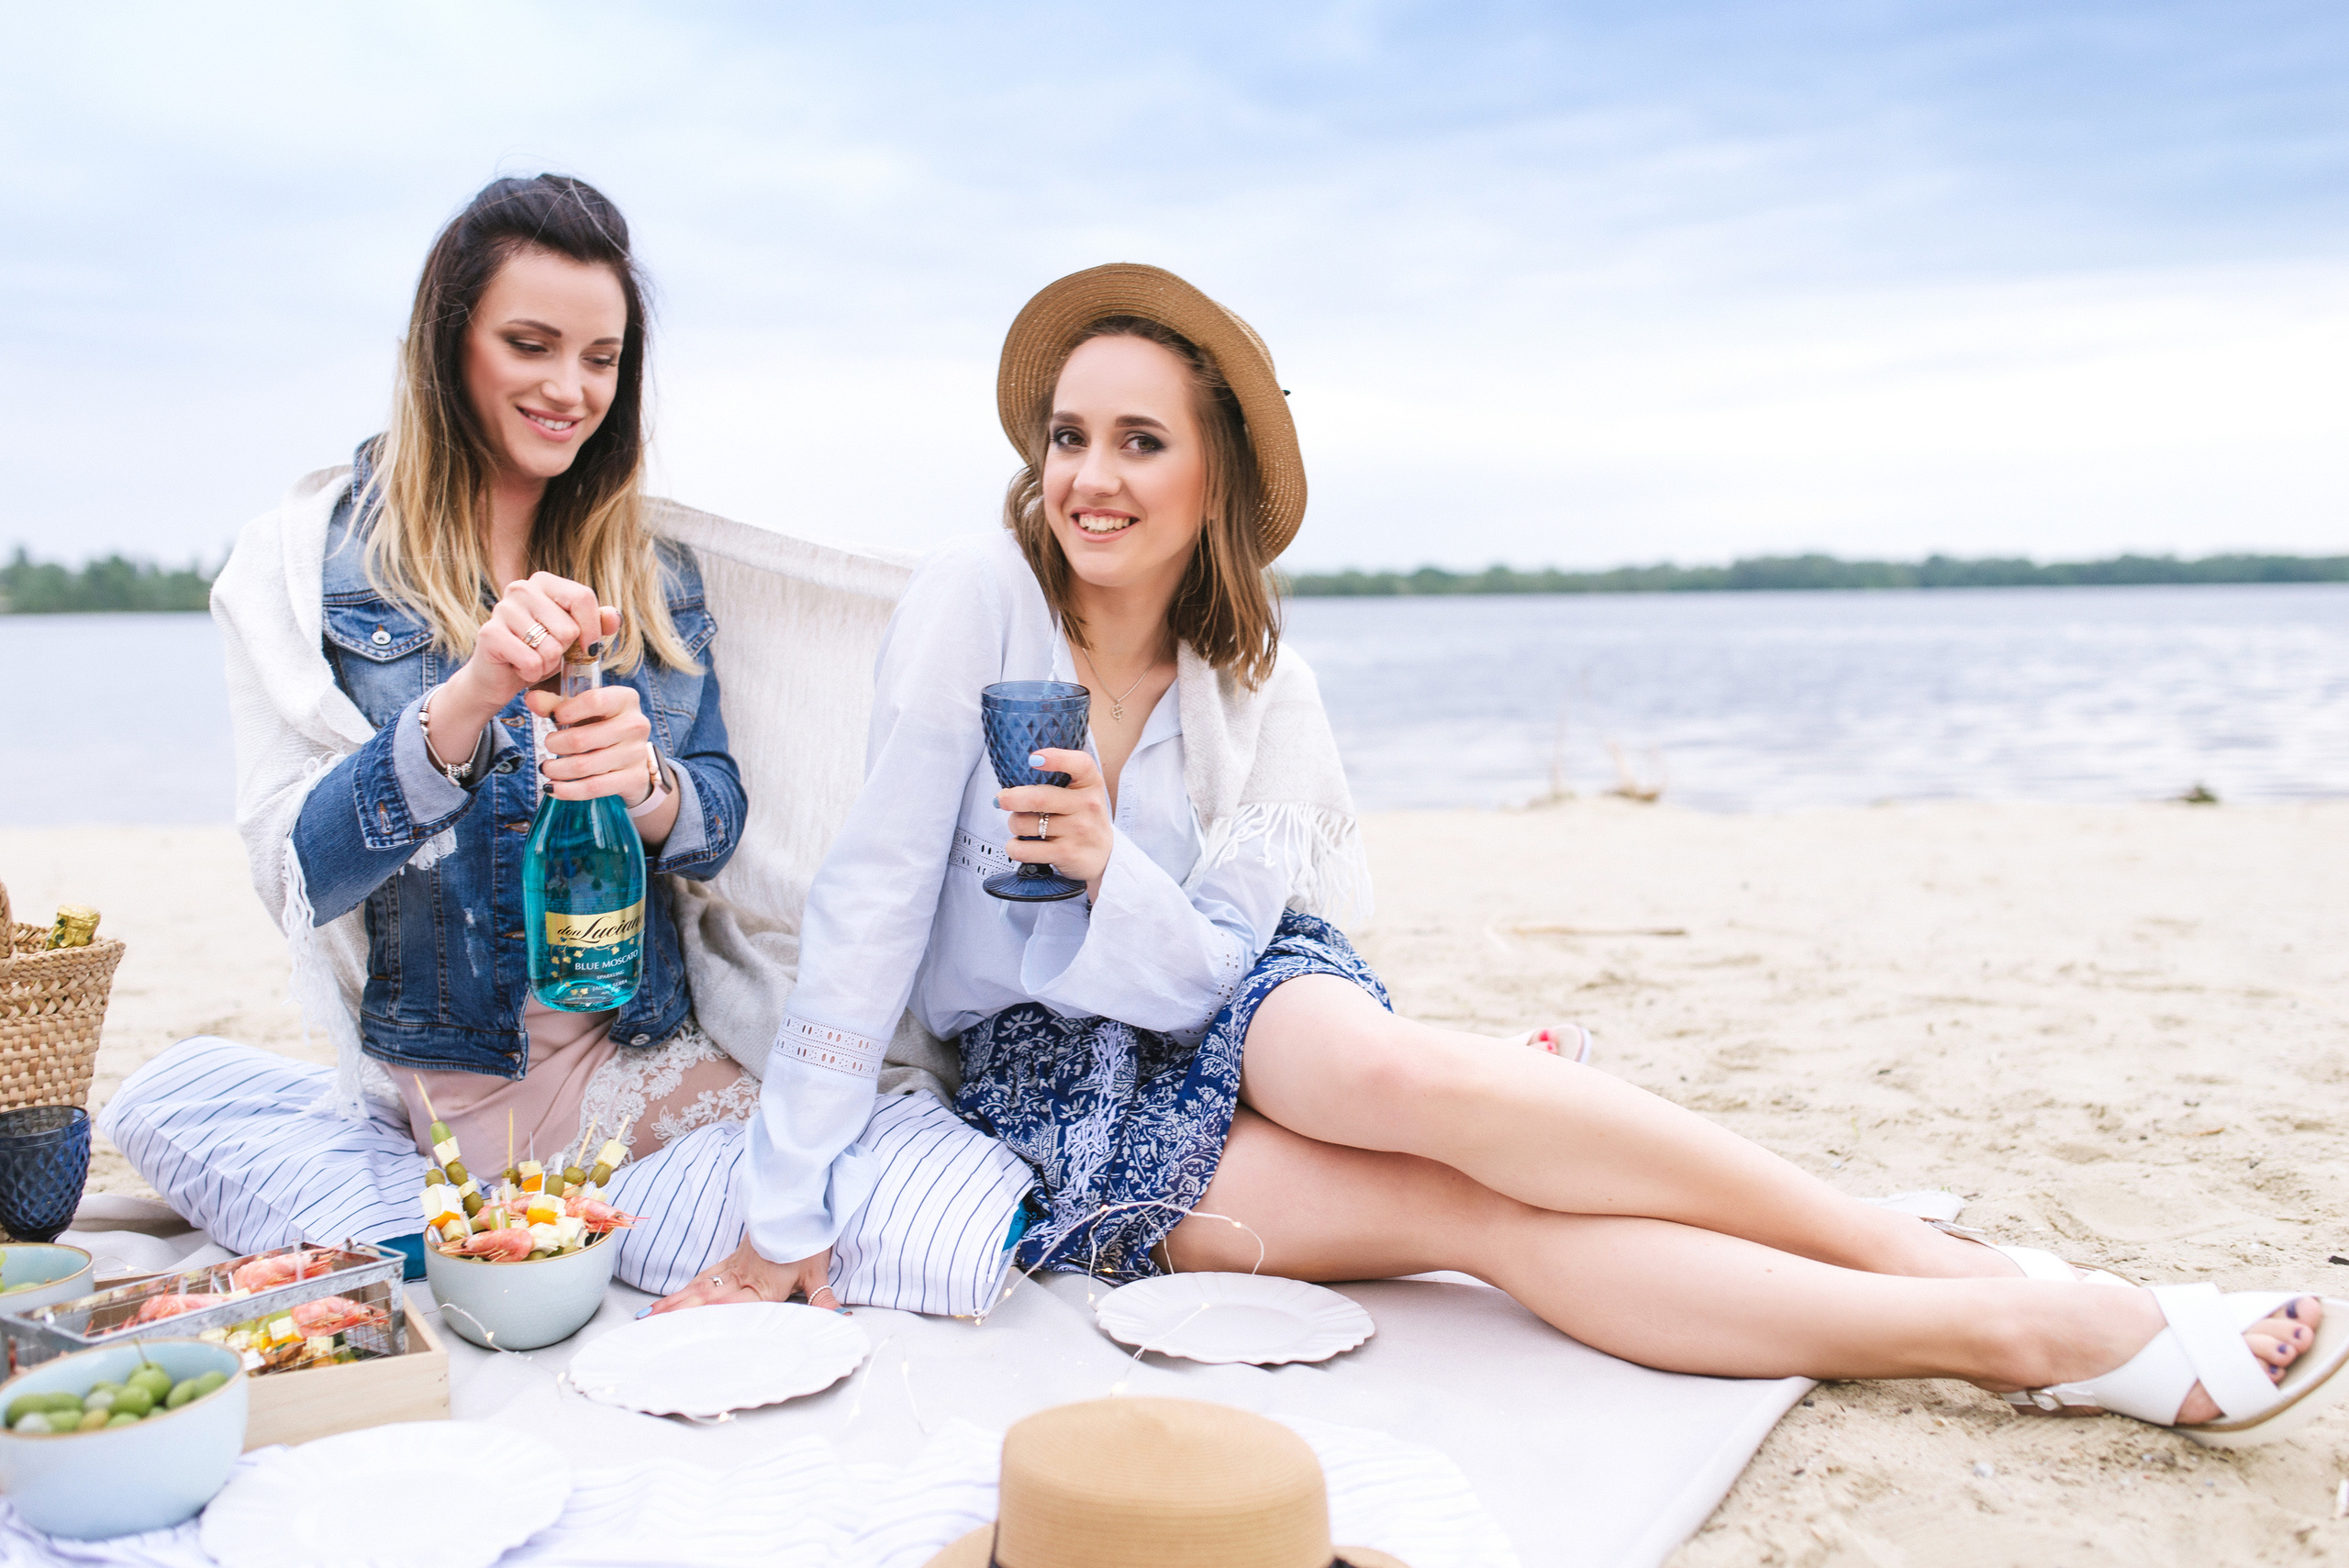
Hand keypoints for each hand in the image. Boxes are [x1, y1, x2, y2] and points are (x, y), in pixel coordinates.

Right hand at [424, 574, 618, 768]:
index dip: (592, 629)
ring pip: (550, 648)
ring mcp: (502, 609)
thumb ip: (596, 624)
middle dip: (564, 652)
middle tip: (546, 653)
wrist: (501, 677)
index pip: (583, 597)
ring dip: (547, 665)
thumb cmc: (541, 651)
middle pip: (569, 628)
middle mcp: (521, 588)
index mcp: (544, 582)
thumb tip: (614, 617)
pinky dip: (531, 673)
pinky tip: (519, 667)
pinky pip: (531, 662)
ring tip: (533, 659)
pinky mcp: (490, 634)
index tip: (588, 648)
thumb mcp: (574, 637)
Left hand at [525, 680, 655, 802]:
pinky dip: (567, 790)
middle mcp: (635, 725)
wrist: (632, 758)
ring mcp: (636, 754)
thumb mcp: (583, 711)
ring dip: (557, 769)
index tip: (554, 717)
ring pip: (584, 766)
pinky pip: (593, 787)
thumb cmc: (602, 727)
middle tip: (548, 745)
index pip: (594, 701)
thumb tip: (531, 699)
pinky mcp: (633, 779)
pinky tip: (553, 787)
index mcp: (625, 700)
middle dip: (555, 744)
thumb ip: (555, 704)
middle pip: (582, 739)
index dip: (567, 710)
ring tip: (546, 767)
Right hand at [642, 1238, 841, 1317]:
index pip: (729, 1310)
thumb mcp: (817, 1268)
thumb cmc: (807, 1235)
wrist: (798, 1201)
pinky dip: (689, 1286)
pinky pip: (707, 1273)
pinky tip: (678, 1295)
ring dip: (675, 1302)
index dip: (705, 1322)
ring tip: (651, 1315)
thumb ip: (822, 1297)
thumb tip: (836, 1318)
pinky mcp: (735, 1257)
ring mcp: (736, 1267)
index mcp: (761, 1287)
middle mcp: (743, 1278)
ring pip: (700, 1287)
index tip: (681, 1334)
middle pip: (705, 1299)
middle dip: (677, 1314)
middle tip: (649, 1326)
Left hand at [997, 746, 1113, 897]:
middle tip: (1001, 799)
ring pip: (1024, 824)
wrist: (1105, 856)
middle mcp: (1088, 805)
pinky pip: (1024, 849)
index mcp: (1091, 783)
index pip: (1080, 764)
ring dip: (1013, 824)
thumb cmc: (1083, 818)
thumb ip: (1056, 781)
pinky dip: (1014, 847)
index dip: (1056, 758)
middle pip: (1039, 798)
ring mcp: (1079, 830)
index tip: (1034, 759)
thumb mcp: (1081, 793)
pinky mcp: (1067, 853)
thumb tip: (1008, 789)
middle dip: (1011, 798)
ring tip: (1022, 825)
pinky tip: (1021, 845)